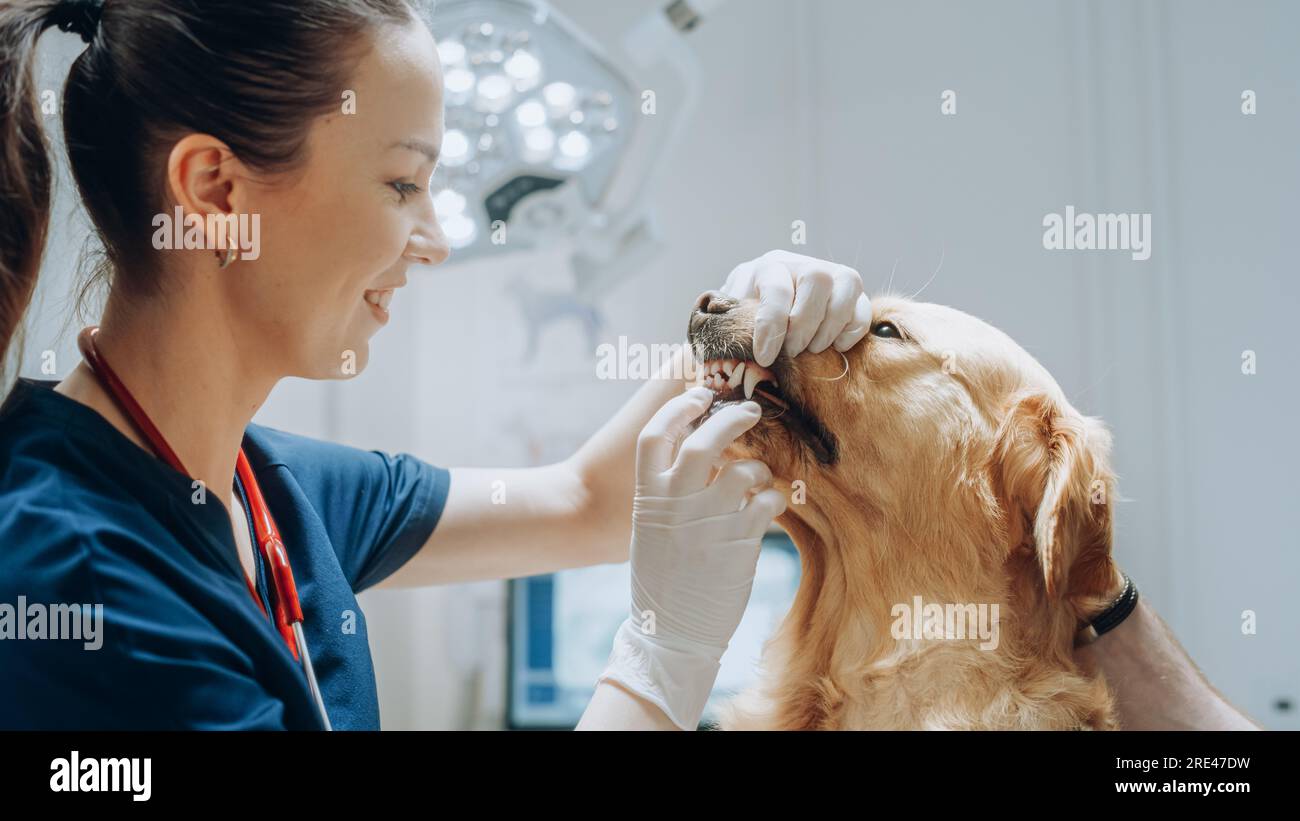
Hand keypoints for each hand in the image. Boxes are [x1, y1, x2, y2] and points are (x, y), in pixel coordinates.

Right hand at [596, 387, 786, 729]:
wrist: (671, 632)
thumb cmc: (661, 578)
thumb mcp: (651, 528)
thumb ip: (669, 490)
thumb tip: (701, 451)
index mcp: (648, 498)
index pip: (655, 435)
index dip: (679, 408)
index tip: (700, 395)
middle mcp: (676, 504)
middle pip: (706, 441)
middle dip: (732, 419)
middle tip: (750, 411)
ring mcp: (709, 522)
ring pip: (744, 471)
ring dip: (757, 469)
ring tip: (757, 480)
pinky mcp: (740, 542)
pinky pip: (767, 502)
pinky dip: (772, 499)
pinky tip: (768, 508)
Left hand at [720, 249, 871, 366]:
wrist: (760, 307)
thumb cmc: (743, 316)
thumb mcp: (729, 317)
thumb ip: (730, 327)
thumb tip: (733, 352)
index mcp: (766, 267)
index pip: (776, 289)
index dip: (772, 326)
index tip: (765, 357)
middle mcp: (800, 263)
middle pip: (817, 279)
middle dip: (805, 324)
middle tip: (792, 351)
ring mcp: (829, 273)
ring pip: (846, 284)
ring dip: (831, 326)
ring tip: (813, 349)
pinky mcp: (849, 292)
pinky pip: (864, 305)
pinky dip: (853, 330)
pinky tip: (835, 347)